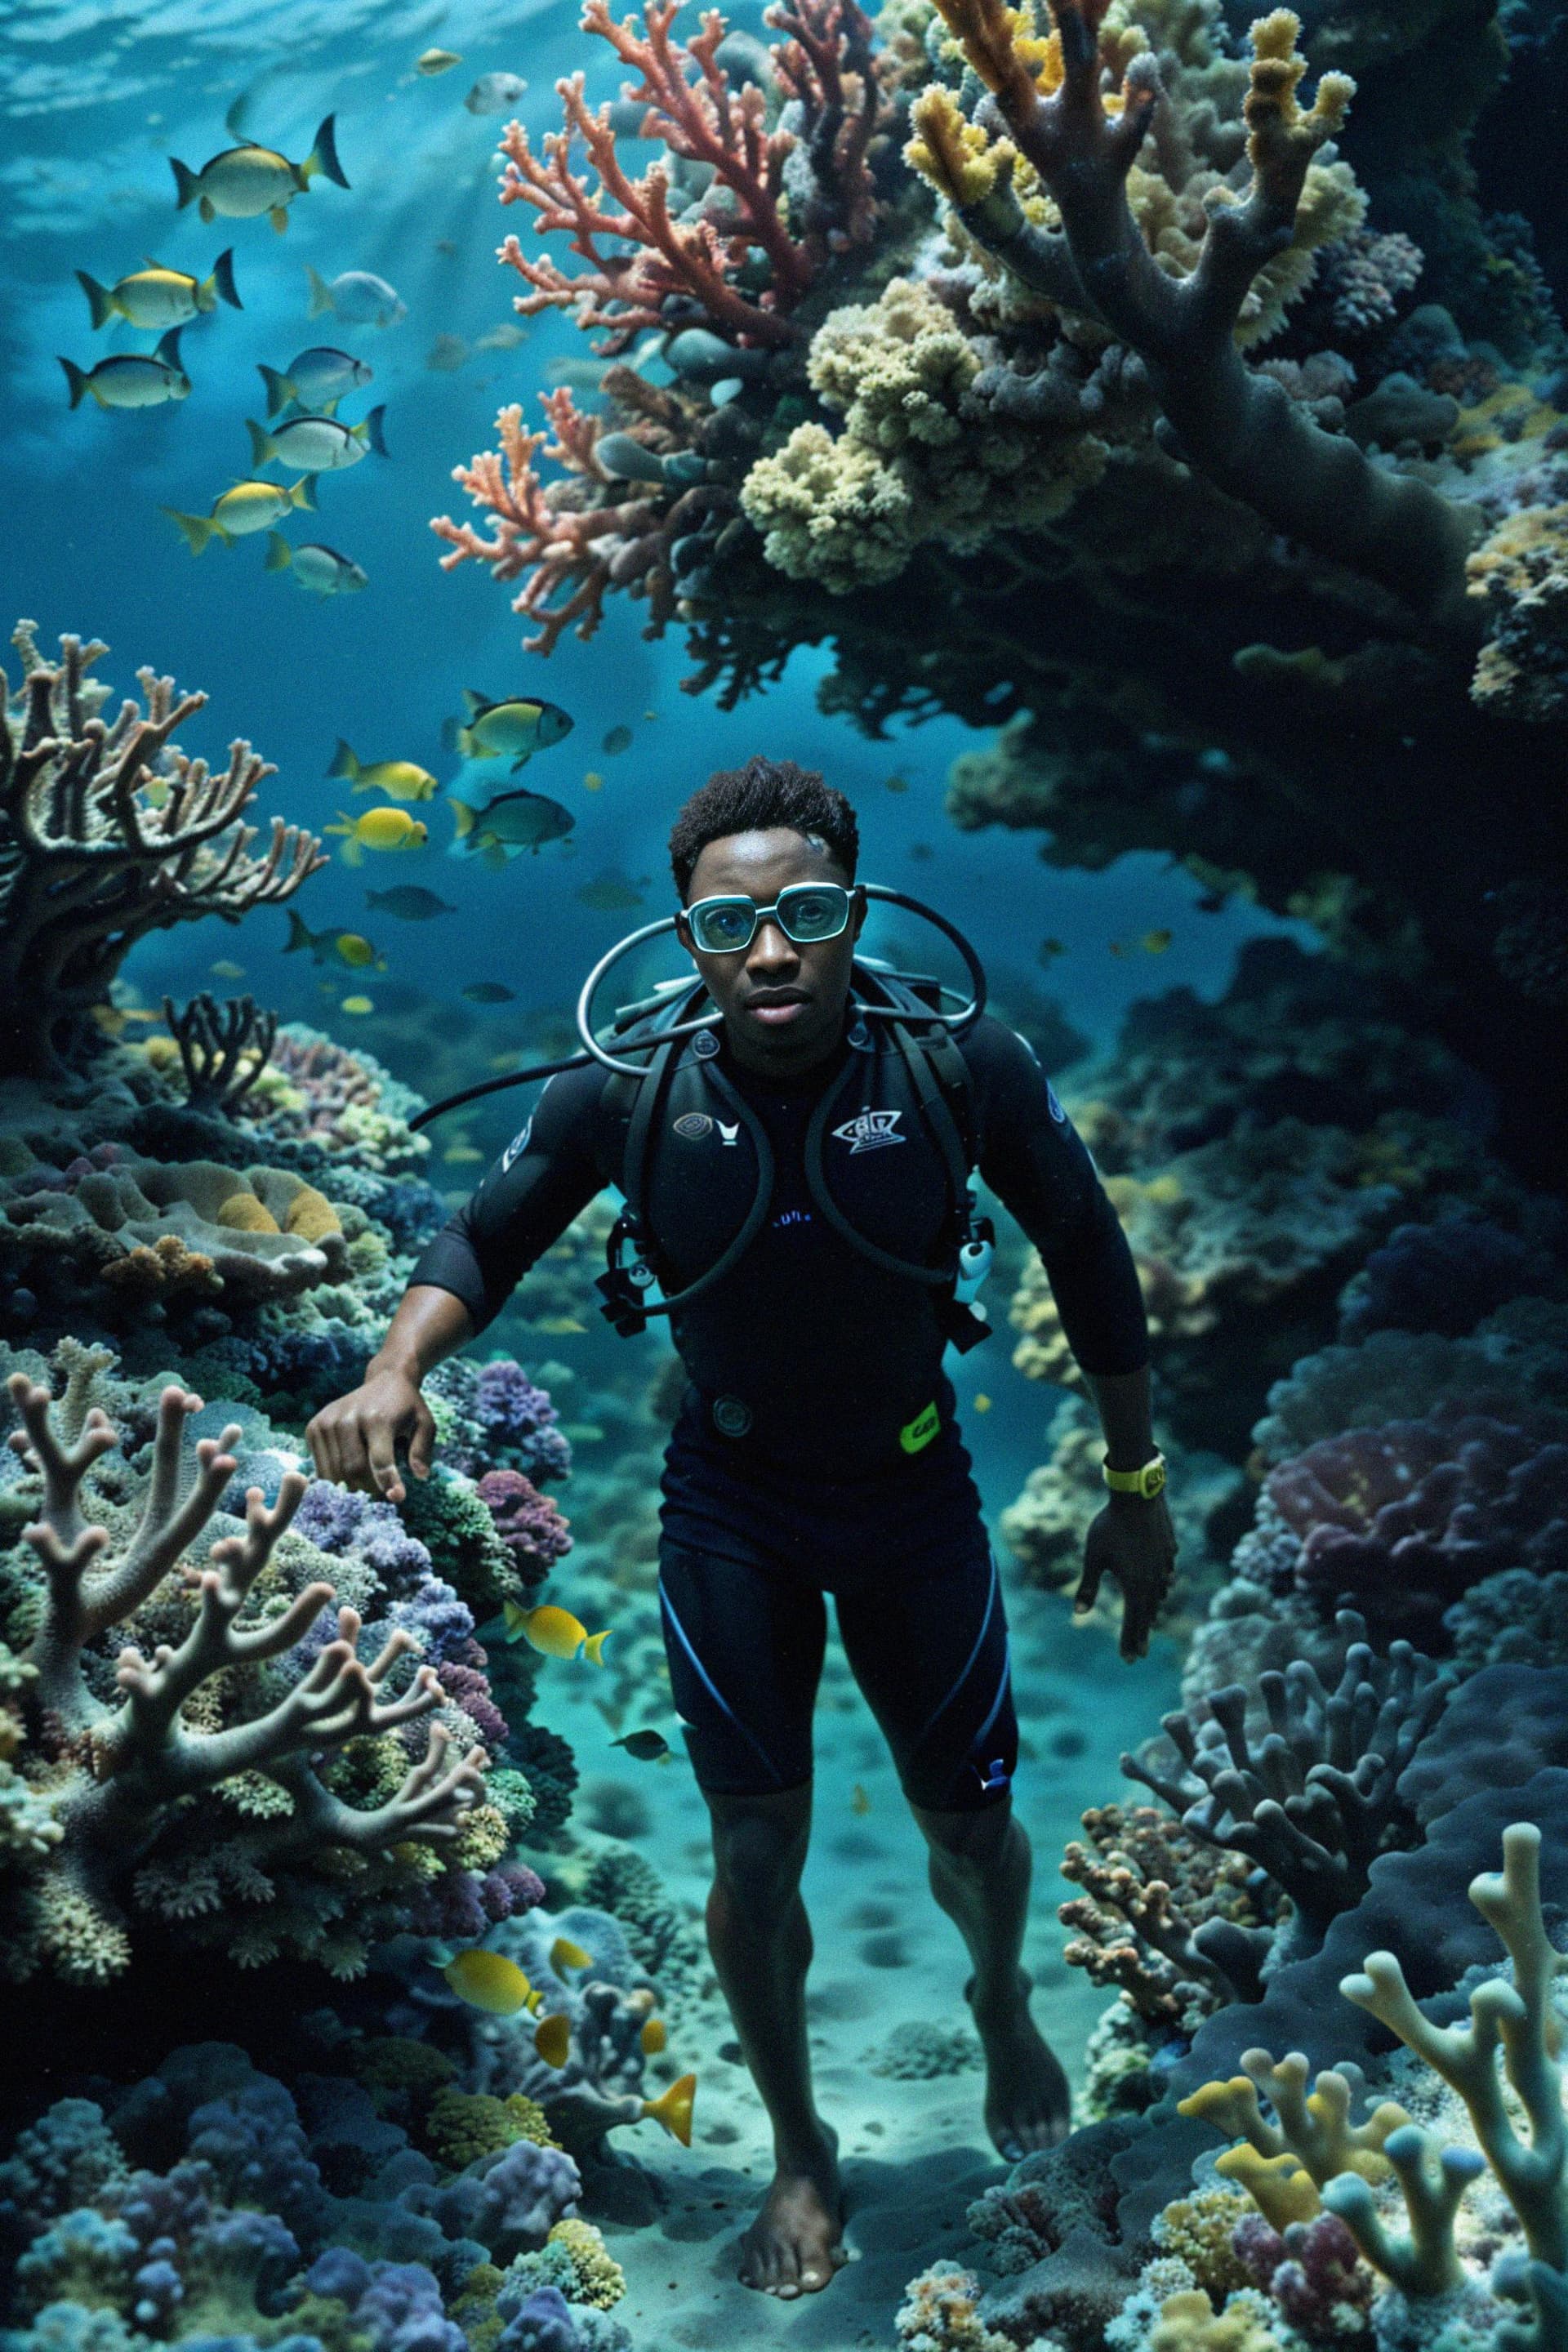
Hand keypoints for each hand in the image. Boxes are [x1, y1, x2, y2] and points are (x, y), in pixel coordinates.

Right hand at [306, 1365, 435, 1503]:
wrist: (385, 1380)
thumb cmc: (407, 1407)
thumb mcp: (425, 1423)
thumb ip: (422, 1449)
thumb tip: (421, 1476)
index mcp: (377, 1418)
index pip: (380, 1460)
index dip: (388, 1483)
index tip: (397, 1497)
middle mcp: (348, 1418)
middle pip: (353, 1470)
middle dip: (368, 1488)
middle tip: (379, 1492)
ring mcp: (327, 1422)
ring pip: (334, 1472)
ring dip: (350, 1485)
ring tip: (365, 1482)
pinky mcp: (314, 1427)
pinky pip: (320, 1466)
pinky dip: (334, 1476)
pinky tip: (348, 1470)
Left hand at [1072, 1492, 1177, 1661]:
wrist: (1139, 1496)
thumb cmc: (1111, 1526)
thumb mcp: (1094, 1557)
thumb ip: (1088, 1585)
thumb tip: (1078, 1612)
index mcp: (1135, 1585)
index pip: (1132, 1622)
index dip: (1129, 1642)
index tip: (1129, 1660)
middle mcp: (1153, 1580)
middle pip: (1148, 1614)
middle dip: (1141, 1634)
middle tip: (1139, 1653)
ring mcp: (1165, 1566)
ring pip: (1159, 1595)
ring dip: (1152, 1610)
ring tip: (1147, 1622)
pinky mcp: (1169, 1551)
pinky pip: (1166, 1576)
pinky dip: (1162, 1587)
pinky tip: (1163, 1587)